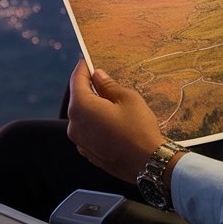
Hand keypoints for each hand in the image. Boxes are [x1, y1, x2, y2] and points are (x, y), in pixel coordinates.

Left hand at [66, 60, 164, 182]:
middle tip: (103, 78)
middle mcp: (74, 125)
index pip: (76, 80)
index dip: (83, 68)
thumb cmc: (139, 129)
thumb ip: (108, 85)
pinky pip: (88, 131)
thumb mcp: (127, 98)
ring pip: (83, 116)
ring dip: (93, 107)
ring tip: (111, 101)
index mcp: (81, 107)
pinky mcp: (89, 153)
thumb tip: (98, 76)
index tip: (86, 60)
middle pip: (78, 99)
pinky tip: (112, 121)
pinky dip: (96, 123)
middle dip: (89, 88)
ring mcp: (80, 142)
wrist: (148, 163)